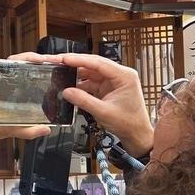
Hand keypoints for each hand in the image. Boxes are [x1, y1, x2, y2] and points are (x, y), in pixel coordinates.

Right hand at [9, 52, 153, 155]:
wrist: (136, 135)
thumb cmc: (128, 123)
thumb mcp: (103, 112)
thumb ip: (83, 100)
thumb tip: (67, 91)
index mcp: (125, 76)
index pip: (99, 63)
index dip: (79, 60)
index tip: (64, 59)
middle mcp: (120, 75)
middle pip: (94, 64)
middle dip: (75, 64)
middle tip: (58, 62)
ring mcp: (113, 81)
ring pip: (91, 73)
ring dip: (77, 74)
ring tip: (61, 74)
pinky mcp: (108, 88)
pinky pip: (91, 82)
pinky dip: (81, 84)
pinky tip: (70, 86)